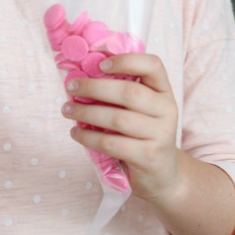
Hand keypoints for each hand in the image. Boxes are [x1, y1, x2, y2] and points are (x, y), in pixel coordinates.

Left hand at [62, 52, 180, 206]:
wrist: (163, 174)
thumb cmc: (143, 134)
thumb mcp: (142, 109)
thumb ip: (122, 92)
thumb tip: (82, 75)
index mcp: (164, 91)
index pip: (153, 65)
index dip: (126, 60)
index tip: (101, 65)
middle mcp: (167, 110)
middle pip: (129, 92)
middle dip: (94, 87)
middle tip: (71, 87)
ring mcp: (160, 134)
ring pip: (118, 118)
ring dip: (87, 112)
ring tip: (67, 110)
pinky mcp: (148, 157)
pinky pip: (112, 143)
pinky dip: (89, 137)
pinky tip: (76, 132)